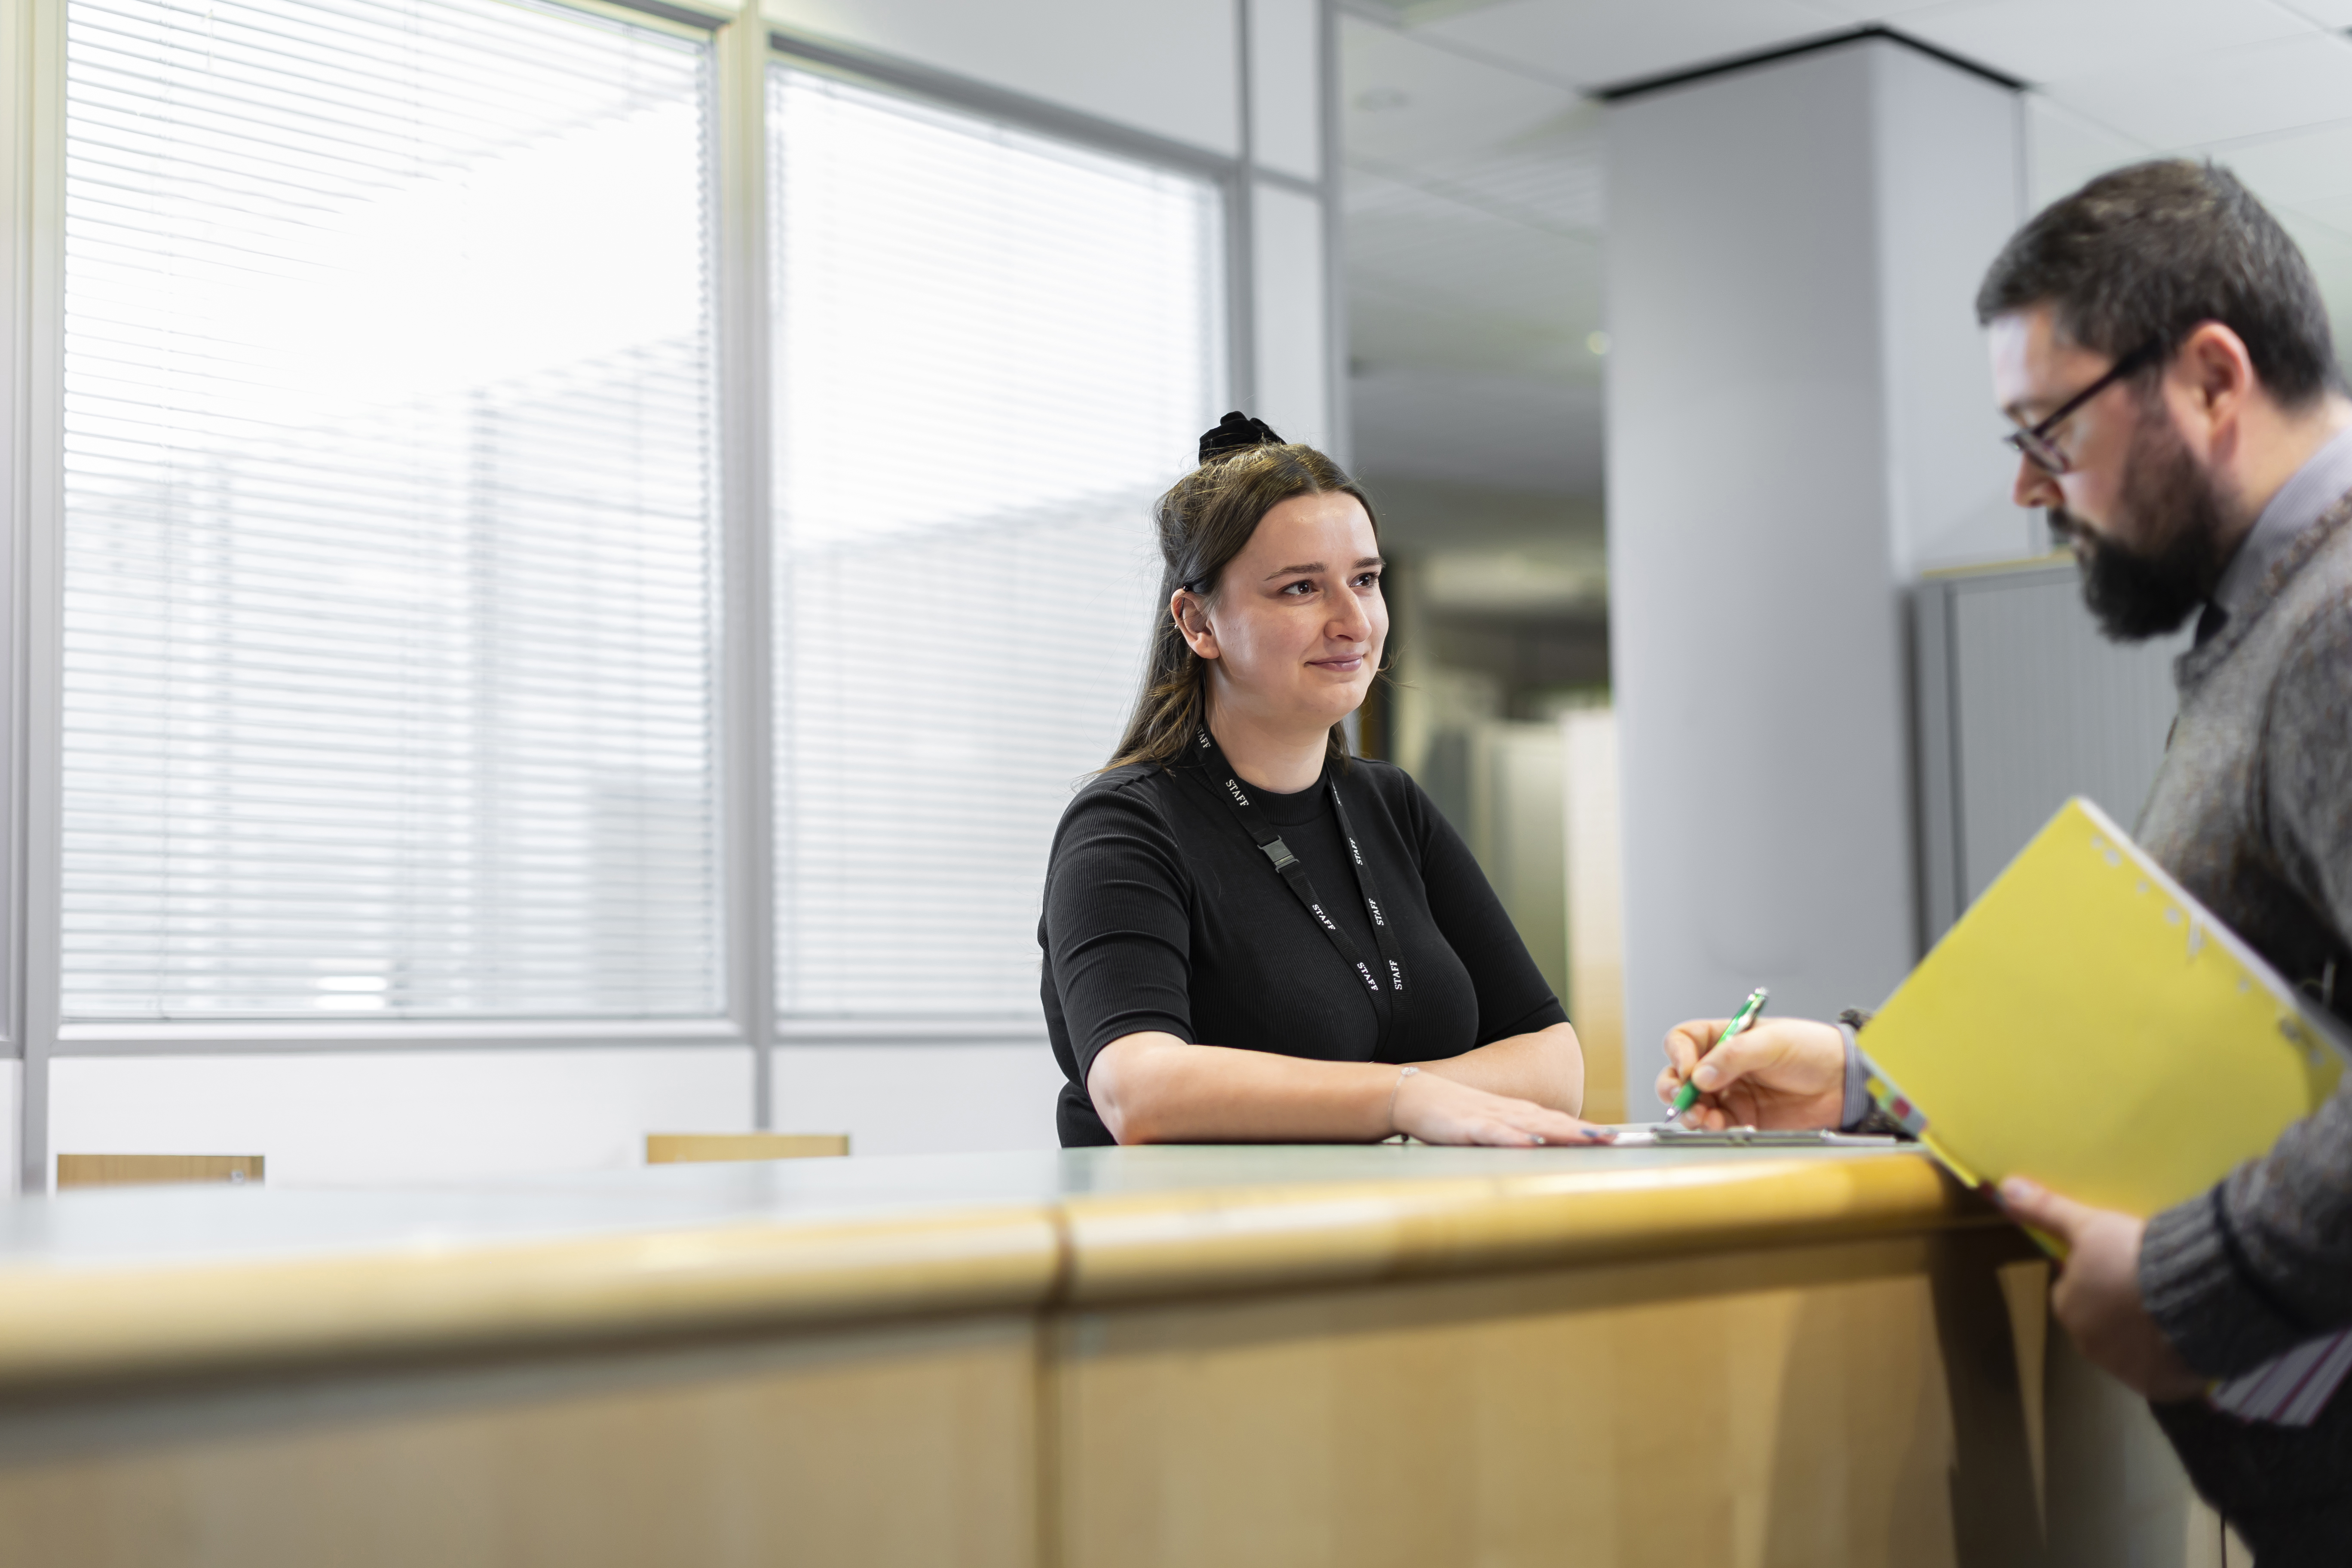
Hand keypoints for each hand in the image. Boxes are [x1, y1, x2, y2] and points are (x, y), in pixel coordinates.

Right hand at [1392, 1069, 1615, 1147]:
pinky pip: (1495, 1133)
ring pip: (1531, 1125)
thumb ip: (1511, 1135)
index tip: (1610, 1137)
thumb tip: (1536, 1148)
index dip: (1583, 1128)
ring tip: (1586, 1138)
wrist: (1413, 1096)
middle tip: (1612, 1138)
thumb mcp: (1487, 1125)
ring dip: (1560, 1132)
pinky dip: (1515, 1139)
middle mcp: (1508, 1113)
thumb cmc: (1450, 1113)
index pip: (1555, 1121)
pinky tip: (1531, 1144)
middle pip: (1552, 1122)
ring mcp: (1489, 1118)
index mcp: (1513, 1113)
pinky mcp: (1468, 1126)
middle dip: (1582, 1131)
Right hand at [1653, 1016, 1845, 1128]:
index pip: (1685, 1041)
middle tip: (1683, 1100)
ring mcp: (1731, 1093)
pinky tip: (1729, 1126)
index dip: (1679, 1054)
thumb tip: (1700, 1076)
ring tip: (1704, 1118)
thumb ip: (1734, 1056)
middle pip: (1679, 1076)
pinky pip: (1718, 1126)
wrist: (1844, 1082)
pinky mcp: (1744, 1118)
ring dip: (1692, 1113)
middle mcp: (1721, 1066)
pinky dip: (1716, 1129)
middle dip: (1675, 1089)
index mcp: (1725, 1038)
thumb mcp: (1774, 1043)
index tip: (1688, 1069)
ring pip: (1694, 1105)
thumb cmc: (1813, 1050)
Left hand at [1998, 1177, 2206, 1402]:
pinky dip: (2170, 1360)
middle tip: (2150, 1287)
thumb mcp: (2088, 1225)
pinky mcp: (2159, 1385)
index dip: (2099, 1280)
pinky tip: (2187, 1336)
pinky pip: (2161, 1373)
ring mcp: (2124, 1370)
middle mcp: (2088, 1345)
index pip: (2074, 1295)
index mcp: (2068, 1309)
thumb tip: (2006, 1189)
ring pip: (2130, 1350)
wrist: (2190, 1292)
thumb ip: (2047, 1210)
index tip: (2123, 1267)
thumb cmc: (2131, 1257)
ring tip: (2174, 1308)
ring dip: (2145, 1335)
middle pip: (2100, 1324)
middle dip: (2119, 1310)